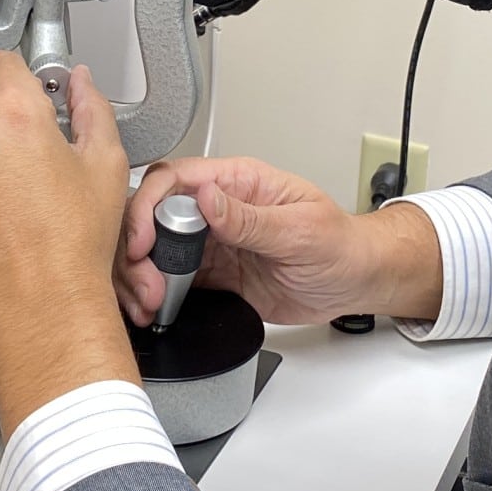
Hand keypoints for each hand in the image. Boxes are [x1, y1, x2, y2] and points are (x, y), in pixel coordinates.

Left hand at [0, 55, 138, 435]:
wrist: (38, 307)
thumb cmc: (71, 249)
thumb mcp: (104, 165)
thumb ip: (91, 108)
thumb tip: (80, 84)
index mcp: (14, 113)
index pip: (4, 59)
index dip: (23, 74)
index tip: (34, 90)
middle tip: (23, 127)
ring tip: (4, 158)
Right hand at [118, 157, 443, 327]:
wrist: (355, 283)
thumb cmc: (340, 245)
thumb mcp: (301, 229)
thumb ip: (251, 217)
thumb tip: (208, 197)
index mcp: (239, 183)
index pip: (175, 180)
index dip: (148, 207)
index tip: (142, 241)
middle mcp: (219, 210)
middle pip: (154, 215)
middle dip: (136, 248)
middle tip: (142, 283)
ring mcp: (212, 243)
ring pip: (155, 250)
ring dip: (140, 275)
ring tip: (146, 303)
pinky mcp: (212, 275)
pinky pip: (171, 280)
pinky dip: (154, 296)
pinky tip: (151, 310)